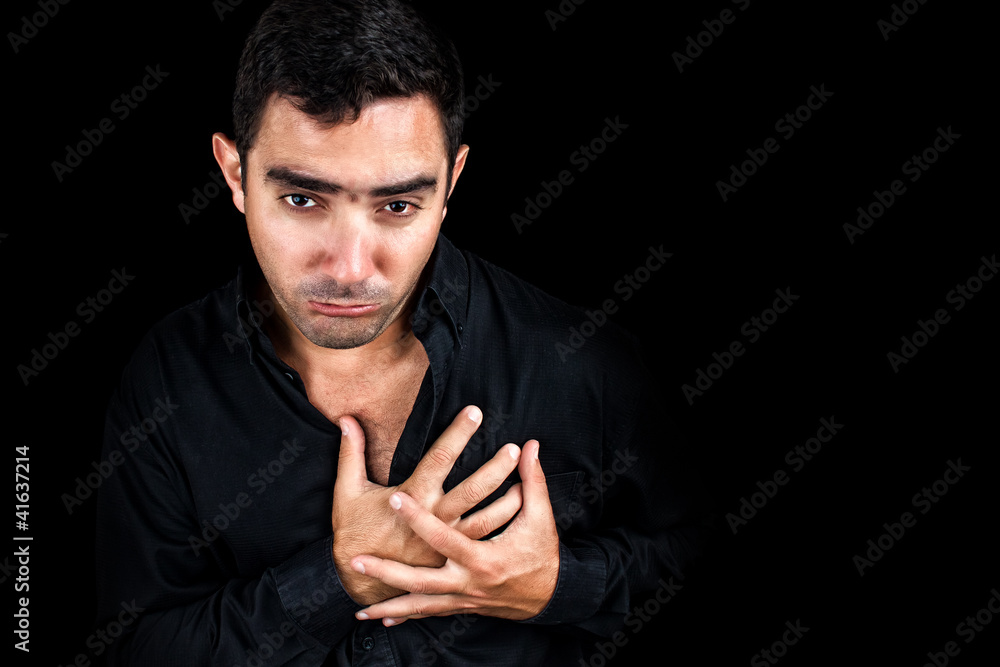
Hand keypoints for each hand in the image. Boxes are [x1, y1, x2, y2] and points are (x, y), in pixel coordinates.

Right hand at [331, 406, 523, 604]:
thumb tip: (345, 420)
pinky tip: (520, 506)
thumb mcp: (348, 492)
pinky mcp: (453, 556)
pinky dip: (505, 522)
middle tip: (512, 447)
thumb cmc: (354, 532)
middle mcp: (434, 518)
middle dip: (494, 468)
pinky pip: (485, 538)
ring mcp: (447, 540)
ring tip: (524, 476)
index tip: (475, 412)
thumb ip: (351, 453)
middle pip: (472, 490)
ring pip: (486, 518)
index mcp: (412, 498)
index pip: (440, 458)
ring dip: (507, 498)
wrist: (357, 580)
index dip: (458, 434)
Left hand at [349, 439, 559, 624]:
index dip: (419, 517)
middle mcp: (468, 583)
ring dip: (389, 602)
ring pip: (419, 604)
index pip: (444, 536)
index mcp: (483, 559)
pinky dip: (404, 615)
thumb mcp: (540, 518)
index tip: (396, 497)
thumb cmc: (543, 555)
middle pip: (420, 580)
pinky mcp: (461, 607)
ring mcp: (463, 599)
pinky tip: (380, 616)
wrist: (552, 599)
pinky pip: (428, 613)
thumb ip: (532, 481)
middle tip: (356, 558)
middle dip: (387, 571)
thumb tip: (529, 446)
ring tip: (358, 604)